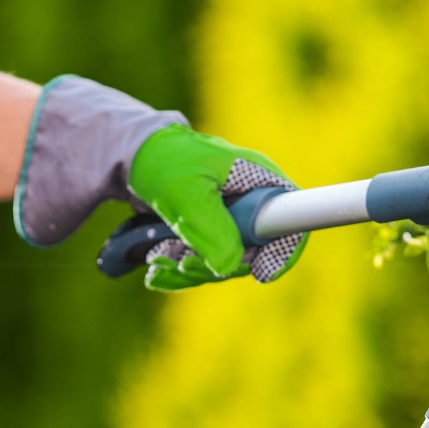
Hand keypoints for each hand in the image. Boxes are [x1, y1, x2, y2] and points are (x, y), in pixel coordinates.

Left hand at [126, 125, 306, 290]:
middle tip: (180, 265)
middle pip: (254, 251)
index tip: (260, 273)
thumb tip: (229, 268)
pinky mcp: (211, 230)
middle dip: (216, 266)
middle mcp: (251, 202)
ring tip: (157, 261)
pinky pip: (205, 260)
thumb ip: (211, 230)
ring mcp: (232, 218)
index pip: (291, 222)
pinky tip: (156, 269)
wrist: (138, 154)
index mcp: (258, 182)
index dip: (283, 252)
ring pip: (226, 261)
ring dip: (190, 270)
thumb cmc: (166, 162)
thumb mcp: (186, 194)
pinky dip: (180, 270)